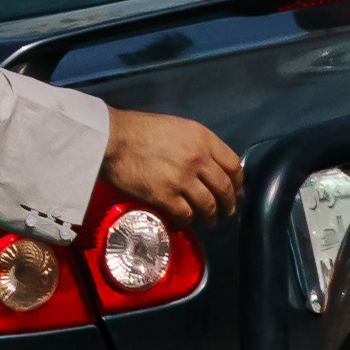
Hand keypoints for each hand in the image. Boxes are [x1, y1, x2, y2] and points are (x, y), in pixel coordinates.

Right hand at [100, 108, 243, 230]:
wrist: (111, 139)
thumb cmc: (139, 129)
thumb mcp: (177, 127)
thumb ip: (197, 144)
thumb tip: (209, 163)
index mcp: (203, 139)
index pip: (234, 165)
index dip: (238, 181)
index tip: (236, 189)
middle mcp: (198, 159)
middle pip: (225, 188)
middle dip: (229, 204)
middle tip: (227, 211)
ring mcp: (182, 179)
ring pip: (209, 205)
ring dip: (211, 217)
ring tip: (209, 221)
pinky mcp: (165, 196)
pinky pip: (186, 215)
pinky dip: (189, 221)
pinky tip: (186, 221)